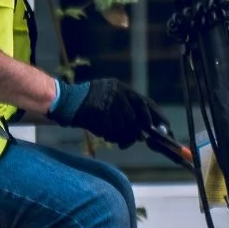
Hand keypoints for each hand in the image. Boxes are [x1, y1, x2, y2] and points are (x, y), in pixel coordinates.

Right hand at [50, 78, 167, 148]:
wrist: (62, 101)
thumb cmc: (87, 106)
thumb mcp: (109, 102)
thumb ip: (126, 113)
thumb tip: (144, 132)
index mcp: (122, 88)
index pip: (146, 104)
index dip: (157, 118)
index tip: (165, 130)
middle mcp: (117, 92)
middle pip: (137, 116)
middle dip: (138, 131)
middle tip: (138, 139)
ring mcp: (107, 101)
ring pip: (125, 125)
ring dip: (121, 136)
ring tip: (112, 136)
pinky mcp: (98, 110)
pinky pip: (110, 130)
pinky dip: (109, 136)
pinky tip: (101, 132)